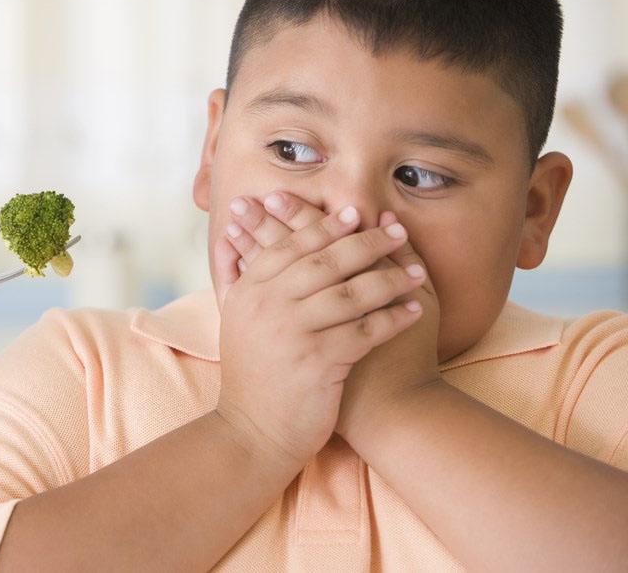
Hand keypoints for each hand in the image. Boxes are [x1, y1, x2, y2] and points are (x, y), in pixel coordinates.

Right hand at [212, 193, 426, 471]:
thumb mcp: (232, 319)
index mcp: (249, 290)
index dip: (325, 227)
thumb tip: (229, 235)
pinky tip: (413, 311)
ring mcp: (292, 333)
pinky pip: (365, 331)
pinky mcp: (318, 362)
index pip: (292, 246)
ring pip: (350, 294)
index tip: (356, 213)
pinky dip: (392, 319)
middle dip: (365, 243)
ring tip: (416, 273)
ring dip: (389, 279)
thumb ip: (231, 274)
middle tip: (396, 231)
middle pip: (325, 262)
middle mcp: (268, 306)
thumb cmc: (250, 373)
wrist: (252, 432)